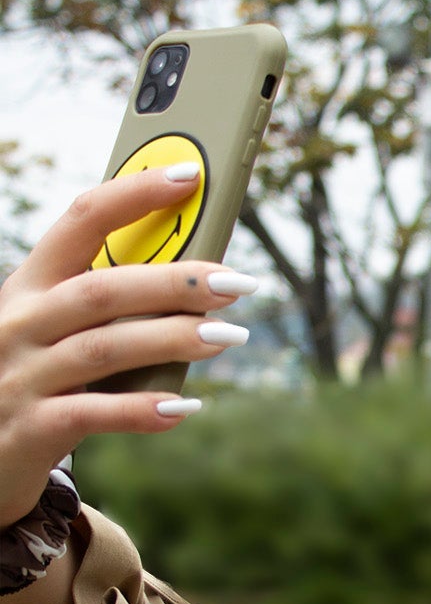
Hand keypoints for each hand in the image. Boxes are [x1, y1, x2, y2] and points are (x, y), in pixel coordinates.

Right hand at [0, 165, 254, 527]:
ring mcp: (21, 375)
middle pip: (102, 289)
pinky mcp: (31, 427)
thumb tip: (197, 275)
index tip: (191, 176)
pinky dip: (140, 410)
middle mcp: (20, 323)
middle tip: (236, 283)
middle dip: (174, 282)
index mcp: (30, 284)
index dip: (134, 194)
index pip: (80, 220)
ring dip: (171, 340)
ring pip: (104, 349)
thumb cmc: (40, 378)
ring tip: (229, 336)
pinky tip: (184, 407)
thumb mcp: (60, 330)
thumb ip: (110, 304)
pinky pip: (92, 414)